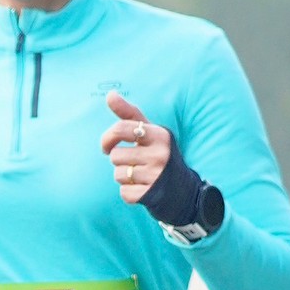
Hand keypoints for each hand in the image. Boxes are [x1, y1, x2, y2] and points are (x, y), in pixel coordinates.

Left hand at [101, 87, 172, 204]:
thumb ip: (129, 114)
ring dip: (123, 176)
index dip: (107, 138)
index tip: (106, 146)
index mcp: (159, 134)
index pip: (121, 128)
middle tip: (134, 162)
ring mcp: (157, 175)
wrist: (183, 189)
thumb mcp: (149, 131)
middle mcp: (160, 153)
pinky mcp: (151, 195)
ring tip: (141, 174)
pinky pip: (124, 192)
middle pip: (115, 155)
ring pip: (118, 174)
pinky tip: (143, 187)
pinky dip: (129, 191)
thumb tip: (110, 94)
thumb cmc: (159, 153)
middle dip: (119, 160)